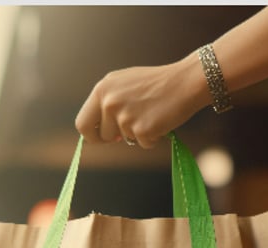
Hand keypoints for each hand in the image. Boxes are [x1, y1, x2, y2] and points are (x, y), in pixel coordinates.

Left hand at [75, 53, 210, 148]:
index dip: (92, 135)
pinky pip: (143, 144)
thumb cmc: (157, 84)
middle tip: (132, 129)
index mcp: (102, 89)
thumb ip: (108, 102)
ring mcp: (124, 116)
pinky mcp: (141, 129)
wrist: (184, 82)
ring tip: (152, 114)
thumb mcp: (124, 84)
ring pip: (125, 139)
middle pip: (102, 136)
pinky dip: (153, 137)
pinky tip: (161, 120)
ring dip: (138, 134)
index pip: (82, 123)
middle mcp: (109, 102)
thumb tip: (98, 130)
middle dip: (114, 138)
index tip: (102, 138)